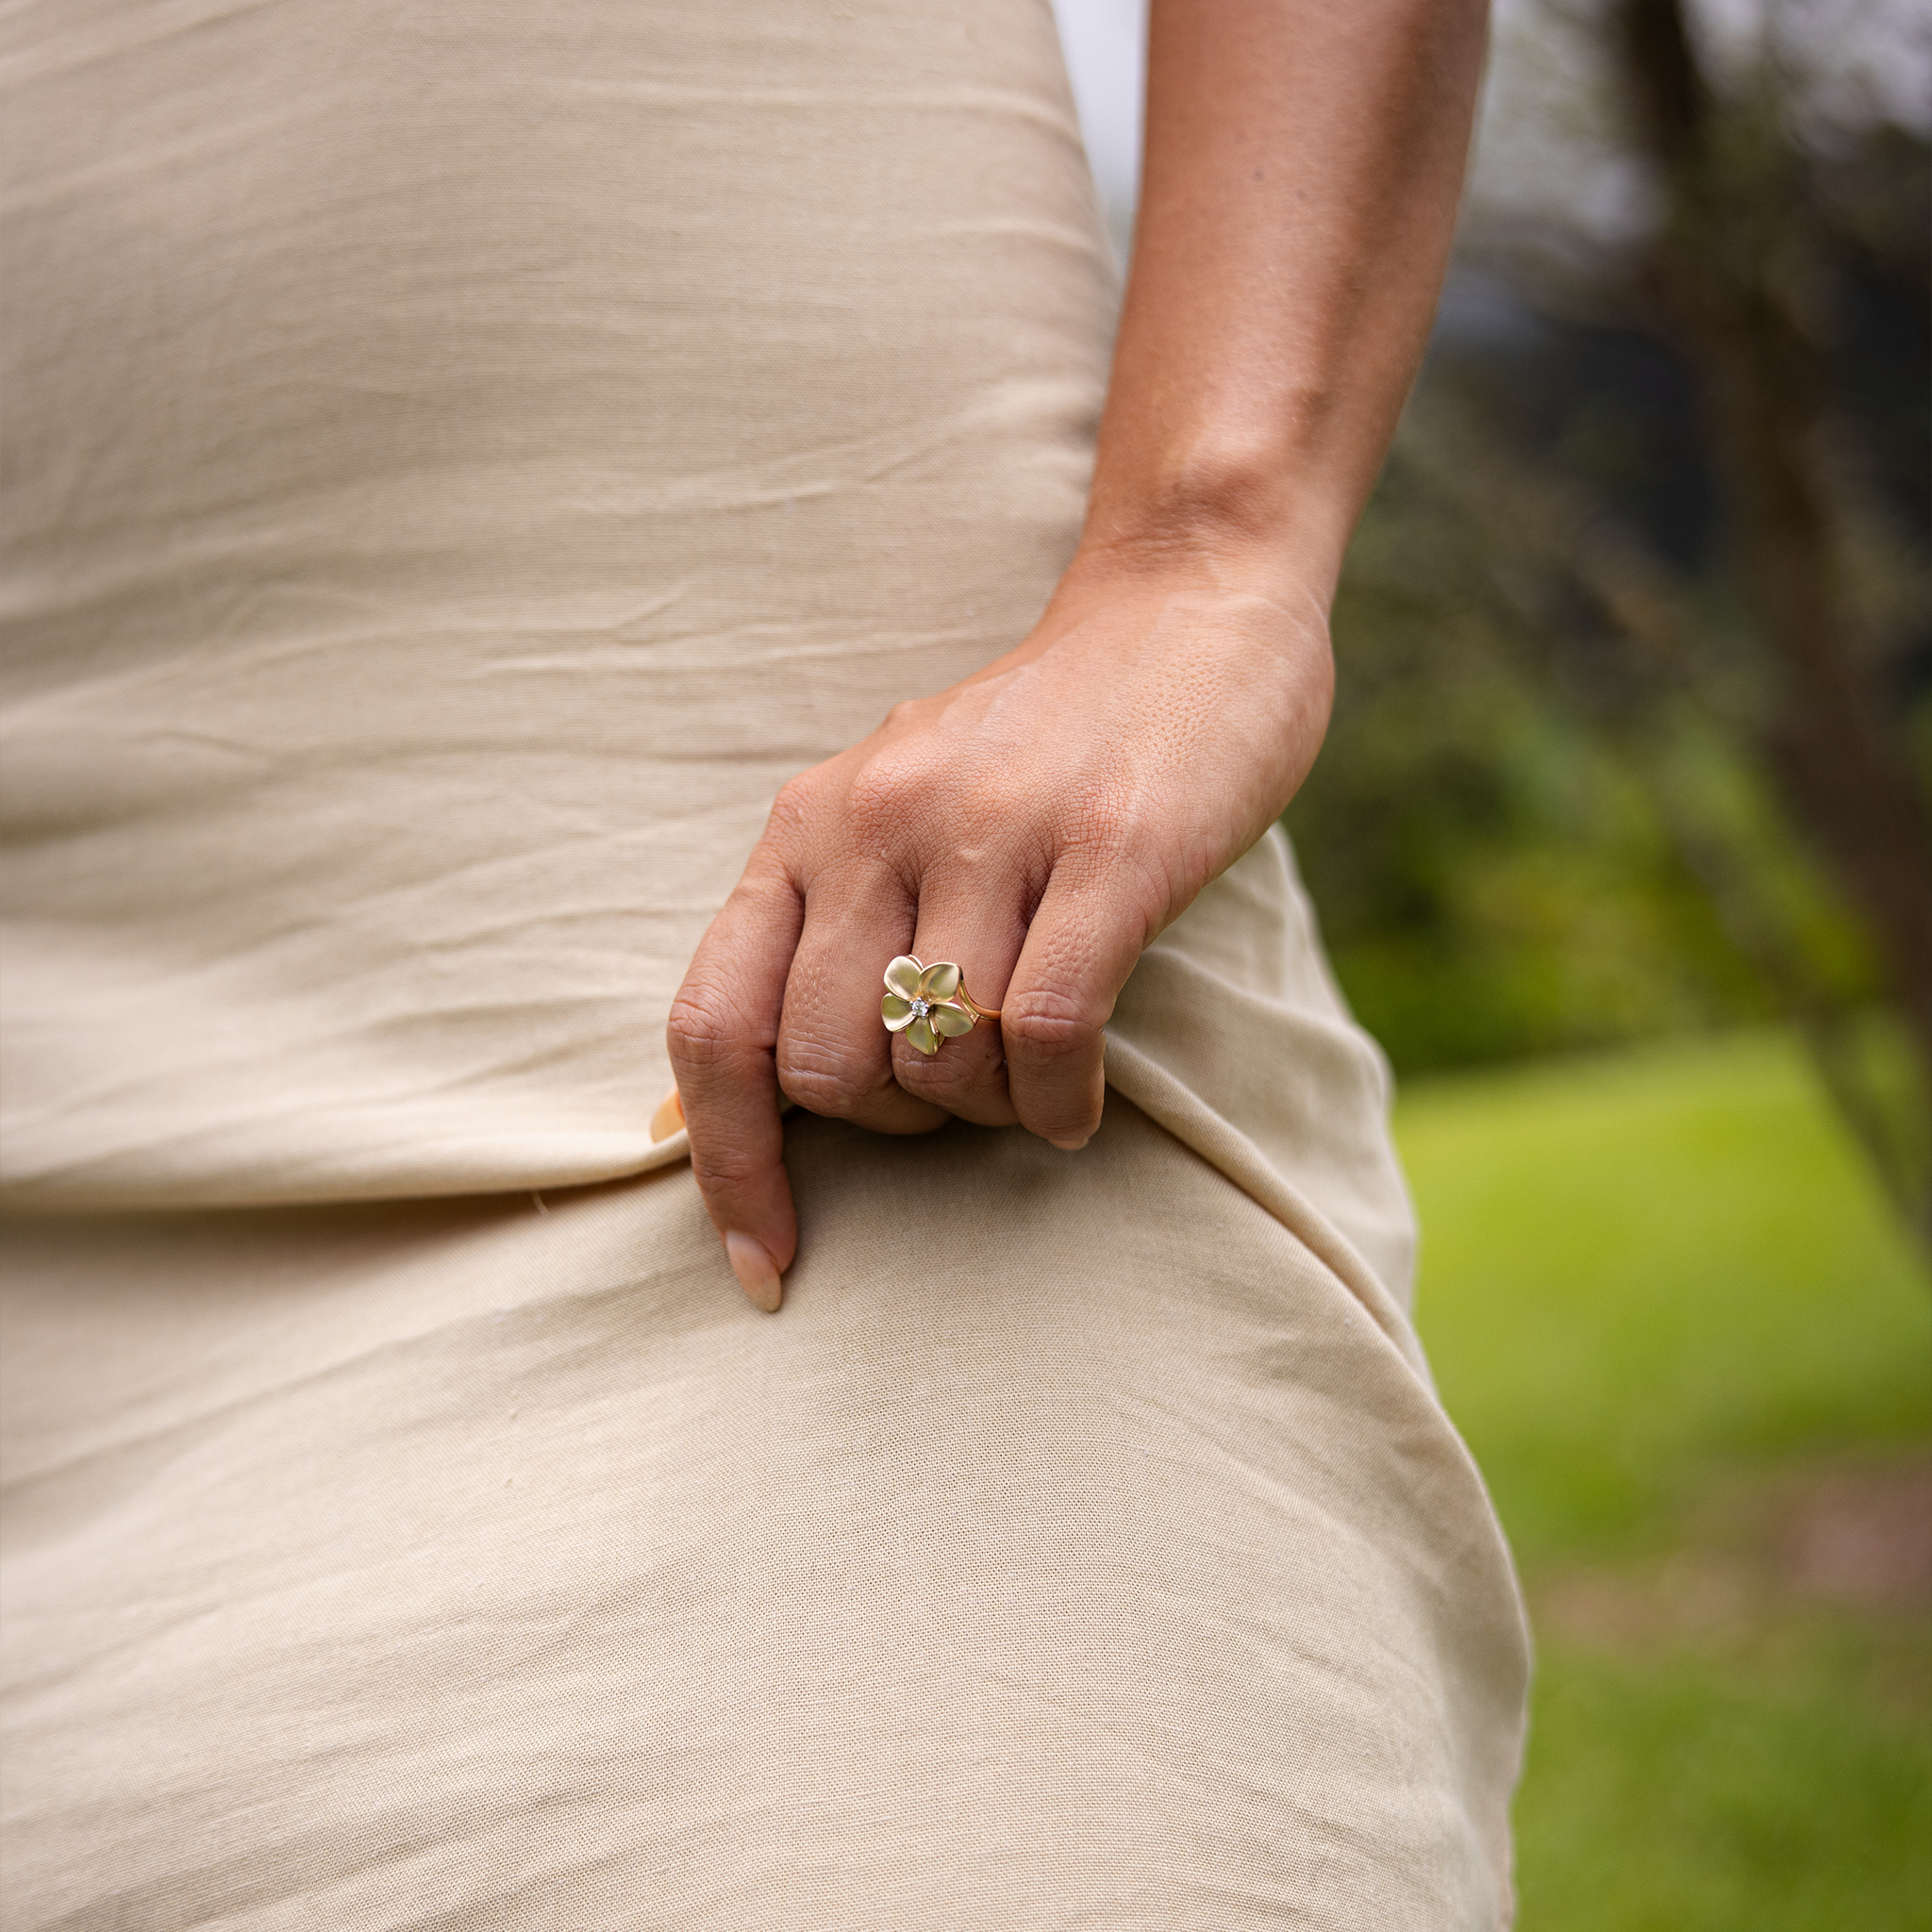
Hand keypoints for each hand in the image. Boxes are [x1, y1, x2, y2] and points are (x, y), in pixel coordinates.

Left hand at [664, 543, 1334, 1307]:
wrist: (1185, 604)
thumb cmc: (1038, 742)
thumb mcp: (894, 807)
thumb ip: (825, 926)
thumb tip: (738, 1098)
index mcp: (806, 823)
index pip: (713, 1022)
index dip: (724, 1166)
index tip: (764, 1267)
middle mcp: (876, 821)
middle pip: (824, 1070)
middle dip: (890, 1126)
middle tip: (955, 1095)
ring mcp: (993, 831)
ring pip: (938, 1064)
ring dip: (986, 1113)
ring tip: (1027, 1075)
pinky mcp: (1111, 849)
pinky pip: (1046, 1037)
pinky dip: (1056, 1106)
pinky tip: (1075, 1101)